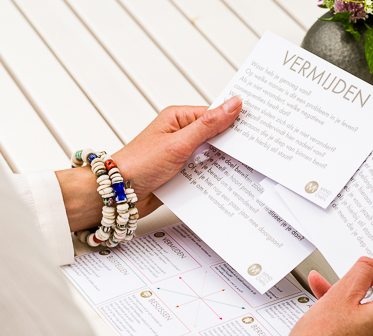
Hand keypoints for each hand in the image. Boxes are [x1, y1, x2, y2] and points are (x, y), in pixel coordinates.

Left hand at [57, 96, 242, 230]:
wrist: (117, 195)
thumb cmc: (137, 164)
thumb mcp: (178, 143)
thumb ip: (208, 125)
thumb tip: (233, 104)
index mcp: (178, 118)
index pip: (215, 115)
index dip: (235, 122)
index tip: (255, 128)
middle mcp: (180, 135)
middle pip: (216, 137)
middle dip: (231, 146)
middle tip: (254, 152)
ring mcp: (181, 156)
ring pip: (212, 157)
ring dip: (222, 165)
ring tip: (242, 169)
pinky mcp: (181, 174)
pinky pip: (204, 174)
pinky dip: (213, 179)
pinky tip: (224, 183)